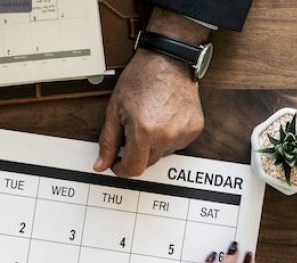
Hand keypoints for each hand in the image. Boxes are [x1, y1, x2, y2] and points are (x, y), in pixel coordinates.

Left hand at [93, 8, 208, 177]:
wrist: (168, 59)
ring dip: (153, 145)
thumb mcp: (115, 109)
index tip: (117, 163)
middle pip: (147, 163)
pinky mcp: (195, 129)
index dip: (121, 169)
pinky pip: (177, 144)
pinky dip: (168, 137)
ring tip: (149, 120)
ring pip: (162, 154)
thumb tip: (101, 164)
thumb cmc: (142, 77)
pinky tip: (163, 119)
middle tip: (131, 131)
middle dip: (136, 153)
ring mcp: (183, 133)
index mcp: (144, 131)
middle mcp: (167, 135)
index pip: (133, 169)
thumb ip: (108, 140)